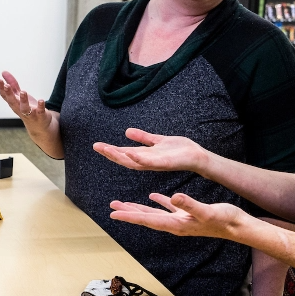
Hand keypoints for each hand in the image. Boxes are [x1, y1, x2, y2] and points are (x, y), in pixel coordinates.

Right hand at [0, 71, 48, 127]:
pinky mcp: (40, 116)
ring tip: (23, 92)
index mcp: (14, 103)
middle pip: (13, 102)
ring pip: (25, 108)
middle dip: (9, 94)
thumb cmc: (28, 110)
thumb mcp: (18, 97)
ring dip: (23, 100)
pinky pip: (40, 111)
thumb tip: (3, 72)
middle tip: (6, 86)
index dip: (1, 89)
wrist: (39, 127)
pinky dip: (41, 106)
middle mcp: (20, 109)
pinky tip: (41, 100)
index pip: (5, 96)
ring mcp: (30, 113)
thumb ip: (12, 85)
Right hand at [94, 129, 208, 173]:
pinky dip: (138, 158)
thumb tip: (127, 132)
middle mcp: (147, 161)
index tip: (97, 145)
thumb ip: (143, 137)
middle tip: (96, 147)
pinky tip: (129, 151)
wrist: (198, 156)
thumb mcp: (158, 140)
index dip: (110, 150)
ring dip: (119, 156)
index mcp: (145, 155)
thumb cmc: (180, 150)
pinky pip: (149, 162)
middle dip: (110, 153)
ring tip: (107, 149)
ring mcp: (155, 164)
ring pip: (133, 162)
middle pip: (124, 159)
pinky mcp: (164, 164)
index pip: (124, 153)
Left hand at [108, 192, 248, 239]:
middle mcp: (175, 225)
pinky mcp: (187, 216)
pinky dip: (158, 202)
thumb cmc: (224, 221)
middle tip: (112, 208)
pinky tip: (152, 197)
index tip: (114, 215)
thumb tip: (174, 197)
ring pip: (154, 214)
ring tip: (124, 204)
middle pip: (146, 219)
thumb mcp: (207, 211)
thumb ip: (190, 204)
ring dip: (138, 209)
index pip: (147, 220)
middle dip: (128, 213)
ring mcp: (180, 221)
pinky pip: (168, 209)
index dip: (130, 216)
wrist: (238, 227)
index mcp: (176, 224)